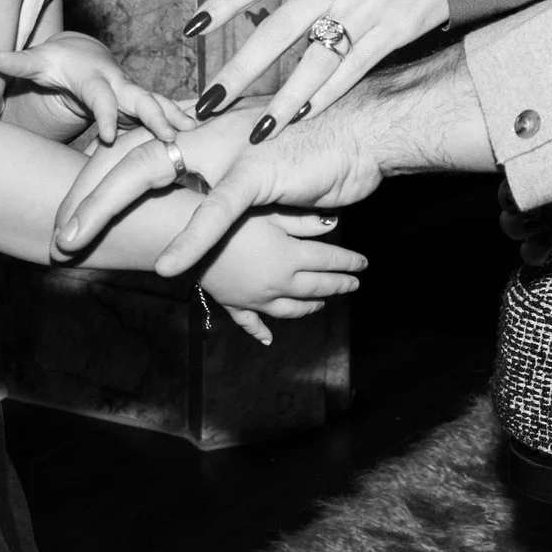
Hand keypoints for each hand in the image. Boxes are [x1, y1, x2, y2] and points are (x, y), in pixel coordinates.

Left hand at [0, 31, 186, 147]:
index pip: (100, 98)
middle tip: (173, 135)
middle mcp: (120, 86)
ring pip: (160, 108)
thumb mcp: (39, 63)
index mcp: (95, 78)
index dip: (104, 116)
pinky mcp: (142, 110)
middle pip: (142, 100)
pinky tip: (203, 142)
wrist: (82, 57)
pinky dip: (184, 126)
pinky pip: (166, 118)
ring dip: (179, 121)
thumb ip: (20, 64)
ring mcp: (134, 97)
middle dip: (157, 116)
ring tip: (198, 137)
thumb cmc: (58, 62)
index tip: (107, 138)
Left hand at [54, 100, 389, 275]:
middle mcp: (204, 133)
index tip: (64, 210)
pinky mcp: (260, 170)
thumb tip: (190, 191)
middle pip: (125, 157)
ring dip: (106, 208)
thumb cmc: (313, 145)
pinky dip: (189, 237)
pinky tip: (165, 263)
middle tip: (52, 232)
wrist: (368, 126)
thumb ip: (217, 171)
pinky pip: (217, 208)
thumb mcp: (253, 160)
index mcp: (201, 131)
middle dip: (82, 193)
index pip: (133, 148)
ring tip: (74, 239)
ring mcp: (228, 148)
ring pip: (151, 173)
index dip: (94, 177)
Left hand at [183, 0, 449, 135]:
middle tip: (209, 103)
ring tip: (258, 131)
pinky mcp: (393, 32)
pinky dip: (326, 96)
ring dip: (284, 101)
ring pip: (316, 62)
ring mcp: (366, 8)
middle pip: (279, 30)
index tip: (191, 29)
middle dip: (241, 71)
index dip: (224, 2)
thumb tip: (251, 4)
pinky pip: (352, 71)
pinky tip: (301, 117)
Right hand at [196, 208, 365, 345]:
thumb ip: (304, 221)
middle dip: (338, 285)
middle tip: (354, 284)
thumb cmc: (230, 218)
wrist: (188, 237)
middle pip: (315, 286)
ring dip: (309, 307)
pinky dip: (261, 331)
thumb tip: (334, 223)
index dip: (348, 261)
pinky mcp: (236, 303)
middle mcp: (278, 283)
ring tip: (321, 305)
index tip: (364, 263)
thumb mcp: (272, 212)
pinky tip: (268, 338)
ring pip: (290, 308)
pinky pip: (251, 322)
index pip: (328, 260)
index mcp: (290, 258)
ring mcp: (257, 298)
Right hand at [498, 178, 551, 267]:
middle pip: (511, 223)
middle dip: (516, 223)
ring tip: (550, 237)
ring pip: (530, 251)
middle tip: (532, 218)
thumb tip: (544, 126)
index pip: (509, 186)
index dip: (508, 191)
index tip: (518, 190)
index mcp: (545, 173)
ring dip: (534, 248)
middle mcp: (551, 203)